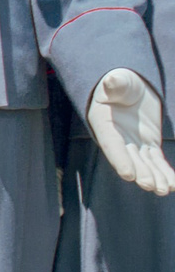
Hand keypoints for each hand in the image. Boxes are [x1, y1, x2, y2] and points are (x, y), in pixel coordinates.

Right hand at [88, 69, 174, 195]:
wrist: (131, 86)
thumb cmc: (121, 82)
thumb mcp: (118, 81)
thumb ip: (116, 84)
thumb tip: (112, 81)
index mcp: (105, 124)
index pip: (113, 145)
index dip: (120, 160)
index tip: (128, 175)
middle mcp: (118, 139)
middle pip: (130, 159)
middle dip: (141, 173)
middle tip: (150, 185)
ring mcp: (134, 144)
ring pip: (146, 164)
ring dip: (155, 177)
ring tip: (165, 190)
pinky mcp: (149, 146)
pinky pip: (158, 162)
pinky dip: (166, 173)